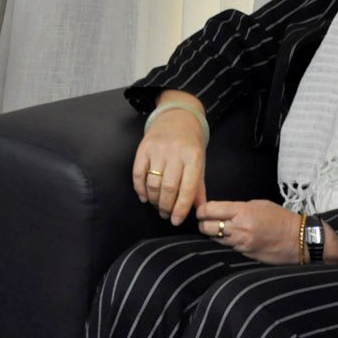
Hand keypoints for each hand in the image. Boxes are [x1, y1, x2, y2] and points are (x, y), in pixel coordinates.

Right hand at [133, 100, 206, 224]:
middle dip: (165, 206)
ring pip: (152, 182)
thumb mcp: (200, 162)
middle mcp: (175, 153)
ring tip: (156, 206)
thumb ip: (198, 187)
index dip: (181, 208)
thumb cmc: (191, 143)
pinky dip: (139, 188)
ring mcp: (158, 150)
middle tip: (165, 215)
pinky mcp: (143, 148)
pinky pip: (138, 173)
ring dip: (153, 199)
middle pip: (168, 188)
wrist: (177, 116)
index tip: (176, 220)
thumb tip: (198, 209)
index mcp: (193, 158)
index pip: (187, 188)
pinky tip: (144, 196)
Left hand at [196, 200, 301, 264]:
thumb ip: (237, 207)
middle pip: (206, 227)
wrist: (300, 239)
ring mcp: (242, 243)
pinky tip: (233, 238)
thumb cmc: (281, 218)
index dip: (201, 210)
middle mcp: (240, 228)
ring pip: (215, 239)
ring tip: (220, 229)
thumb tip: (219, 210)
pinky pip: (228, 247)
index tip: (201, 211)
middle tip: (206, 221)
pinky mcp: (246, 254)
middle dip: (203, 223)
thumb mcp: (259, 204)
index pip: (209, 210)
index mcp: (242, 211)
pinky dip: (227, 242)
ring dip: (213, 234)